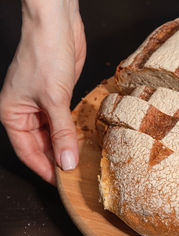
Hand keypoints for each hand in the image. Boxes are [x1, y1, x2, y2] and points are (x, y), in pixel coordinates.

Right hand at [0, 0, 85, 184]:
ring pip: (54, 134)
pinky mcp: (59, 97)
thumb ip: (62, 132)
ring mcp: (43, 105)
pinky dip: (72, 132)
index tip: (61, 183)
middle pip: (41, 145)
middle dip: (57, 159)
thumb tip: (66, 161)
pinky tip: (83, 142)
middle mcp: (26, 112)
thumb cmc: (44, 55)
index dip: (44, 168)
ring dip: (66, 147)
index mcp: (13, 114)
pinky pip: (65, 122)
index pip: (27, 151)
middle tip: (76, 175)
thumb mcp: (53, 99)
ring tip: (82, 162)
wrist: (57, 27)